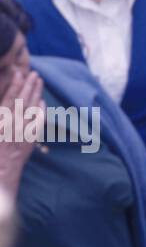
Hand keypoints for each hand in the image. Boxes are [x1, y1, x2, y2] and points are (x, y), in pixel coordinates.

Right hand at [0, 65, 43, 189]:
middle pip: (24, 100)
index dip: (15, 85)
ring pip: (33, 108)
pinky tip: (42, 101)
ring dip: (37, 93)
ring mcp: (24, 132)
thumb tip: (3, 106)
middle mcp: (13, 125)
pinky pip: (39, 120)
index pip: (9, 99)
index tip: (19, 73)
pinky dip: (41, 109)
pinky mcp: (31, 139)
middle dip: (29, 85)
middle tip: (34, 72)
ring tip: (39, 81)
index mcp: (0, 122)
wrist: (1, 174)